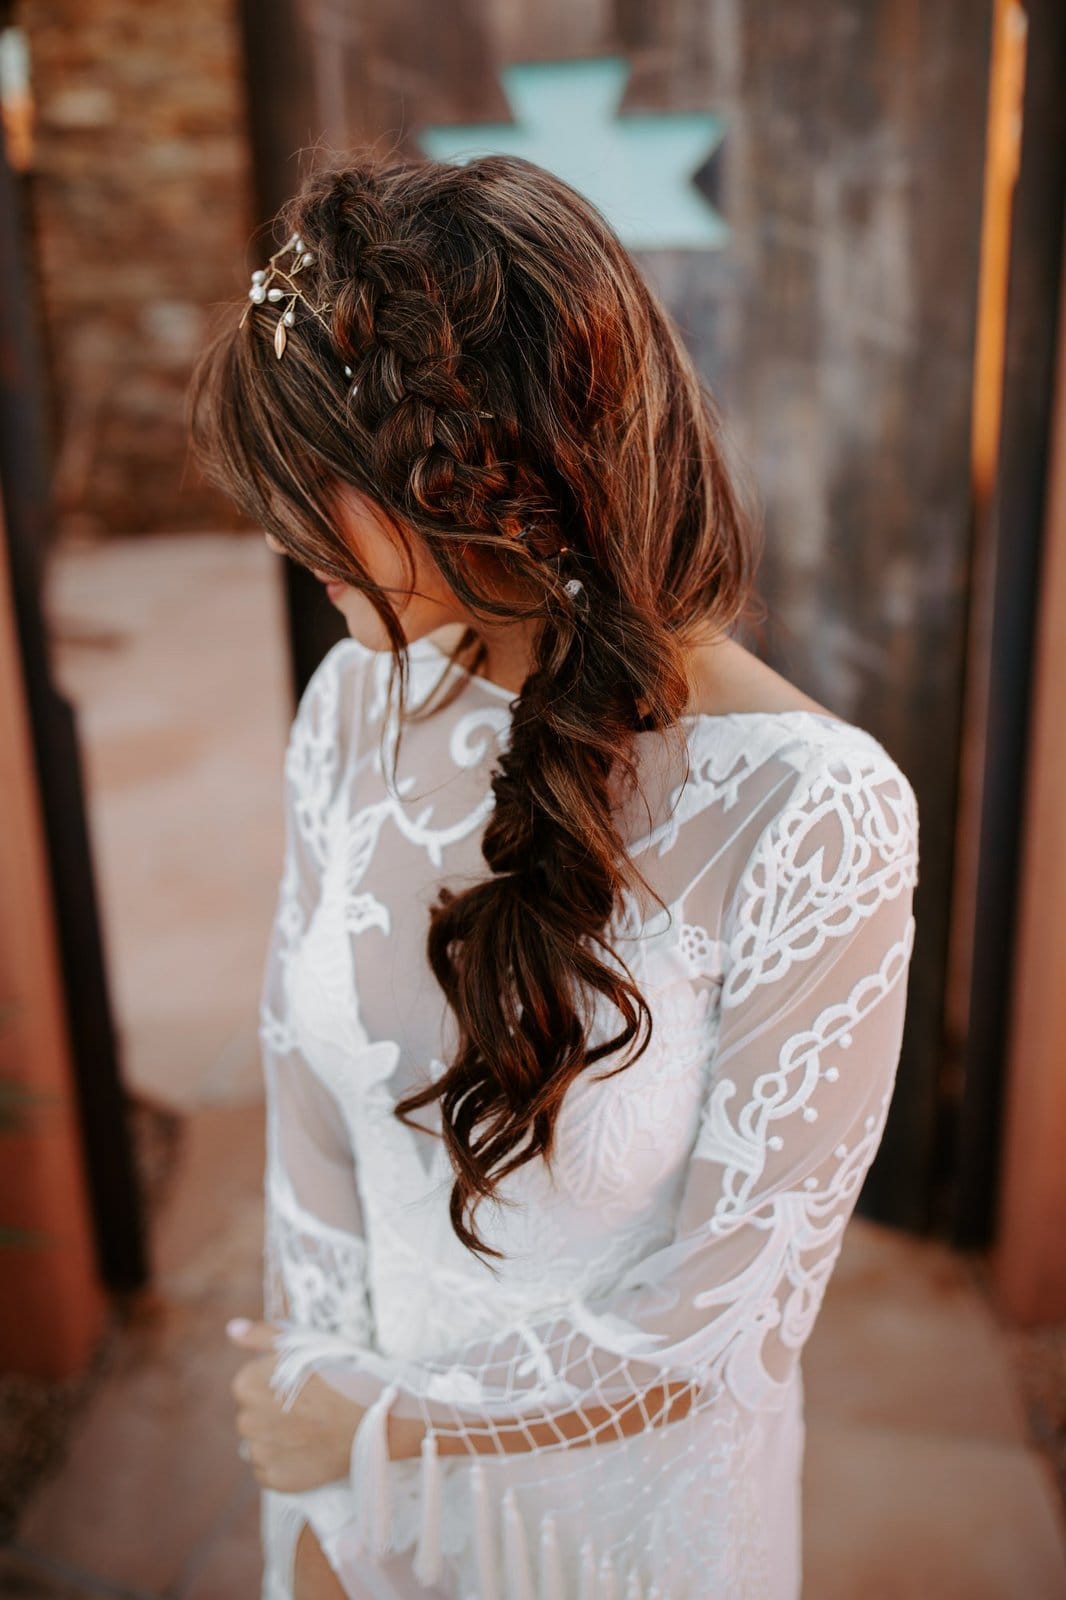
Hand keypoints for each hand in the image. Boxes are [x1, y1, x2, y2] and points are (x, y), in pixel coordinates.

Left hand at [227, 1318, 365, 1491]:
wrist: (374, 1413)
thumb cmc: (340, 1372)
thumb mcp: (301, 1342)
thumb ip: (260, 1336)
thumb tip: (232, 1329)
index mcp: (247, 1384)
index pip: (249, 1385)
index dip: (276, 1385)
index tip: (302, 1385)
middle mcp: (246, 1420)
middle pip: (253, 1416)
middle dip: (274, 1412)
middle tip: (310, 1407)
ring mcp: (262, 1453)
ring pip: (260, 1444)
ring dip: (278, 1439)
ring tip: (312, 1430)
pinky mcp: (277, 1480)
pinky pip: (269, 1471)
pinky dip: (285, 1463)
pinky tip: (309, 1450)